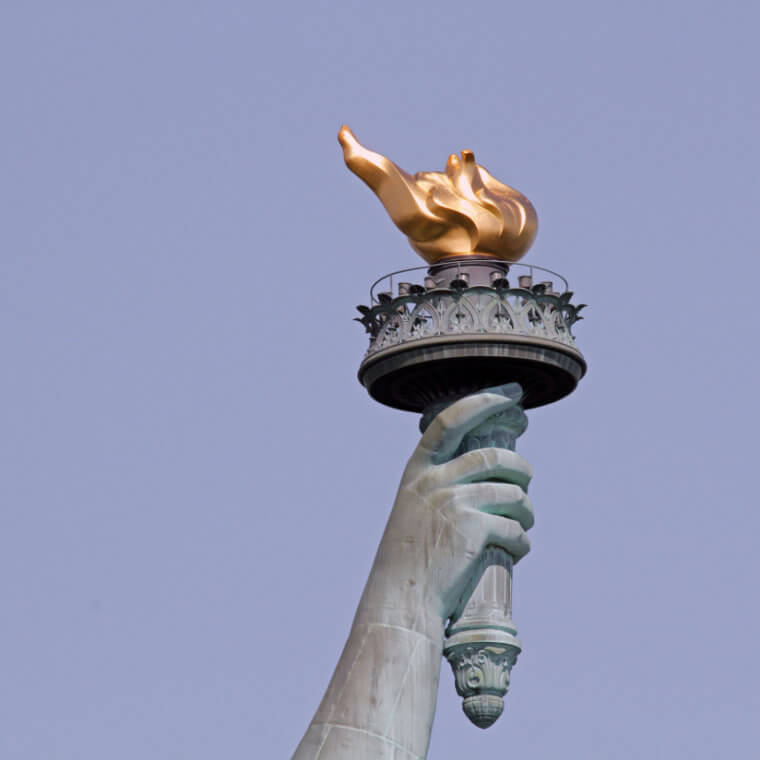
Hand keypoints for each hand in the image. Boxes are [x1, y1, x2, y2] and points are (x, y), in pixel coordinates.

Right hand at [354, 385, 533, 639]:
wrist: (402, 597)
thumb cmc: (412, 555)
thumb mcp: (416, 507)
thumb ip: (442, 483)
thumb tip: (491, 468)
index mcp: (418, 470)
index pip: (451, 420)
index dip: (483, 401)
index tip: (510, 393)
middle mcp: (434, 480)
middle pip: (496, 457)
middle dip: (522, 469)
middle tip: (525, 482)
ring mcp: (453, 503)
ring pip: (514, 493)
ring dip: (526, 511)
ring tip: (521, 525)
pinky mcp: (473, 530)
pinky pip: (516, 528)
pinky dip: (522, 541)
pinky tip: (515, 550)